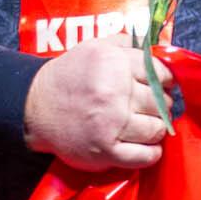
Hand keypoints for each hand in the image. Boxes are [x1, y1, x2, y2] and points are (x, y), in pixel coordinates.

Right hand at [22, 39, 168, 175]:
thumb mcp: (93, 47)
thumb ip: (126, 44)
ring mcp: (111, 124)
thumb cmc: (68, 76)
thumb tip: (158, 49)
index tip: (163, 86)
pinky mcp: (106, 151)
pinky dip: (152, 153)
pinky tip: (147, 147)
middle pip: (160, 102)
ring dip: (156, 129)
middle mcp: (114, 93)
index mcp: (114, 64)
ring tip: (147, 126)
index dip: (166, 81)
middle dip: (161, 105)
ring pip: (156, 129)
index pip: (159, 73)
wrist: (35, 107)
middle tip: (152, 108)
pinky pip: (144, 156)